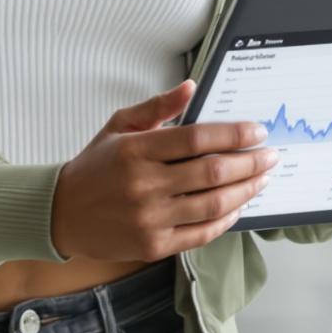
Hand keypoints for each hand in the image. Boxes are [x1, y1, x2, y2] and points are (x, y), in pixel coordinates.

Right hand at [50, 80, 282, 262]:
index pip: (198, 138)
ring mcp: (149, 219)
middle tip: (270, 156)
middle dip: (250, 163)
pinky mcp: (153, 246)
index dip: (234, 135)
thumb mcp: (119, 126)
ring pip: (213, 205)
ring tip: (261, 179)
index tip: (257, 132)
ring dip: (245, 191)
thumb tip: (191, 86)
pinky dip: (226, 220)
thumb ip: (158, 106)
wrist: (61, 214)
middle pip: (212, 172)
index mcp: (136, 150)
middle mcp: (144, 185)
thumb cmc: (95, 166)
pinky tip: (238, 206)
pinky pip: (201, 234)